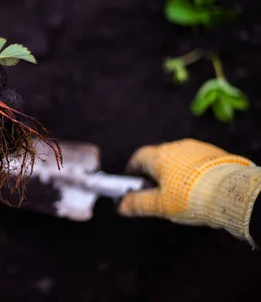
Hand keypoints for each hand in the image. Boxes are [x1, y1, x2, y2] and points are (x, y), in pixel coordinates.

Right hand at [119, 138, 260, 245]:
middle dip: (154, 173)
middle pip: (158, 158)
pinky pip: (196, 161)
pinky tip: (197, 188)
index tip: (133, 183)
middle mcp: (176, 147)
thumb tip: (121, 206)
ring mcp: (196, 148)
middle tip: (156, 192)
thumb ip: (138, 204)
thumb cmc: (191, 197)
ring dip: (174, 172)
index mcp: (159, 156)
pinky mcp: (214, 153)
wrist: (232, 192)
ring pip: (178, 159)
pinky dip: (192, 172)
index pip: (138, 158)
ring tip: (180, 192)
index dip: (133, 170)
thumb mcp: (160, 205)